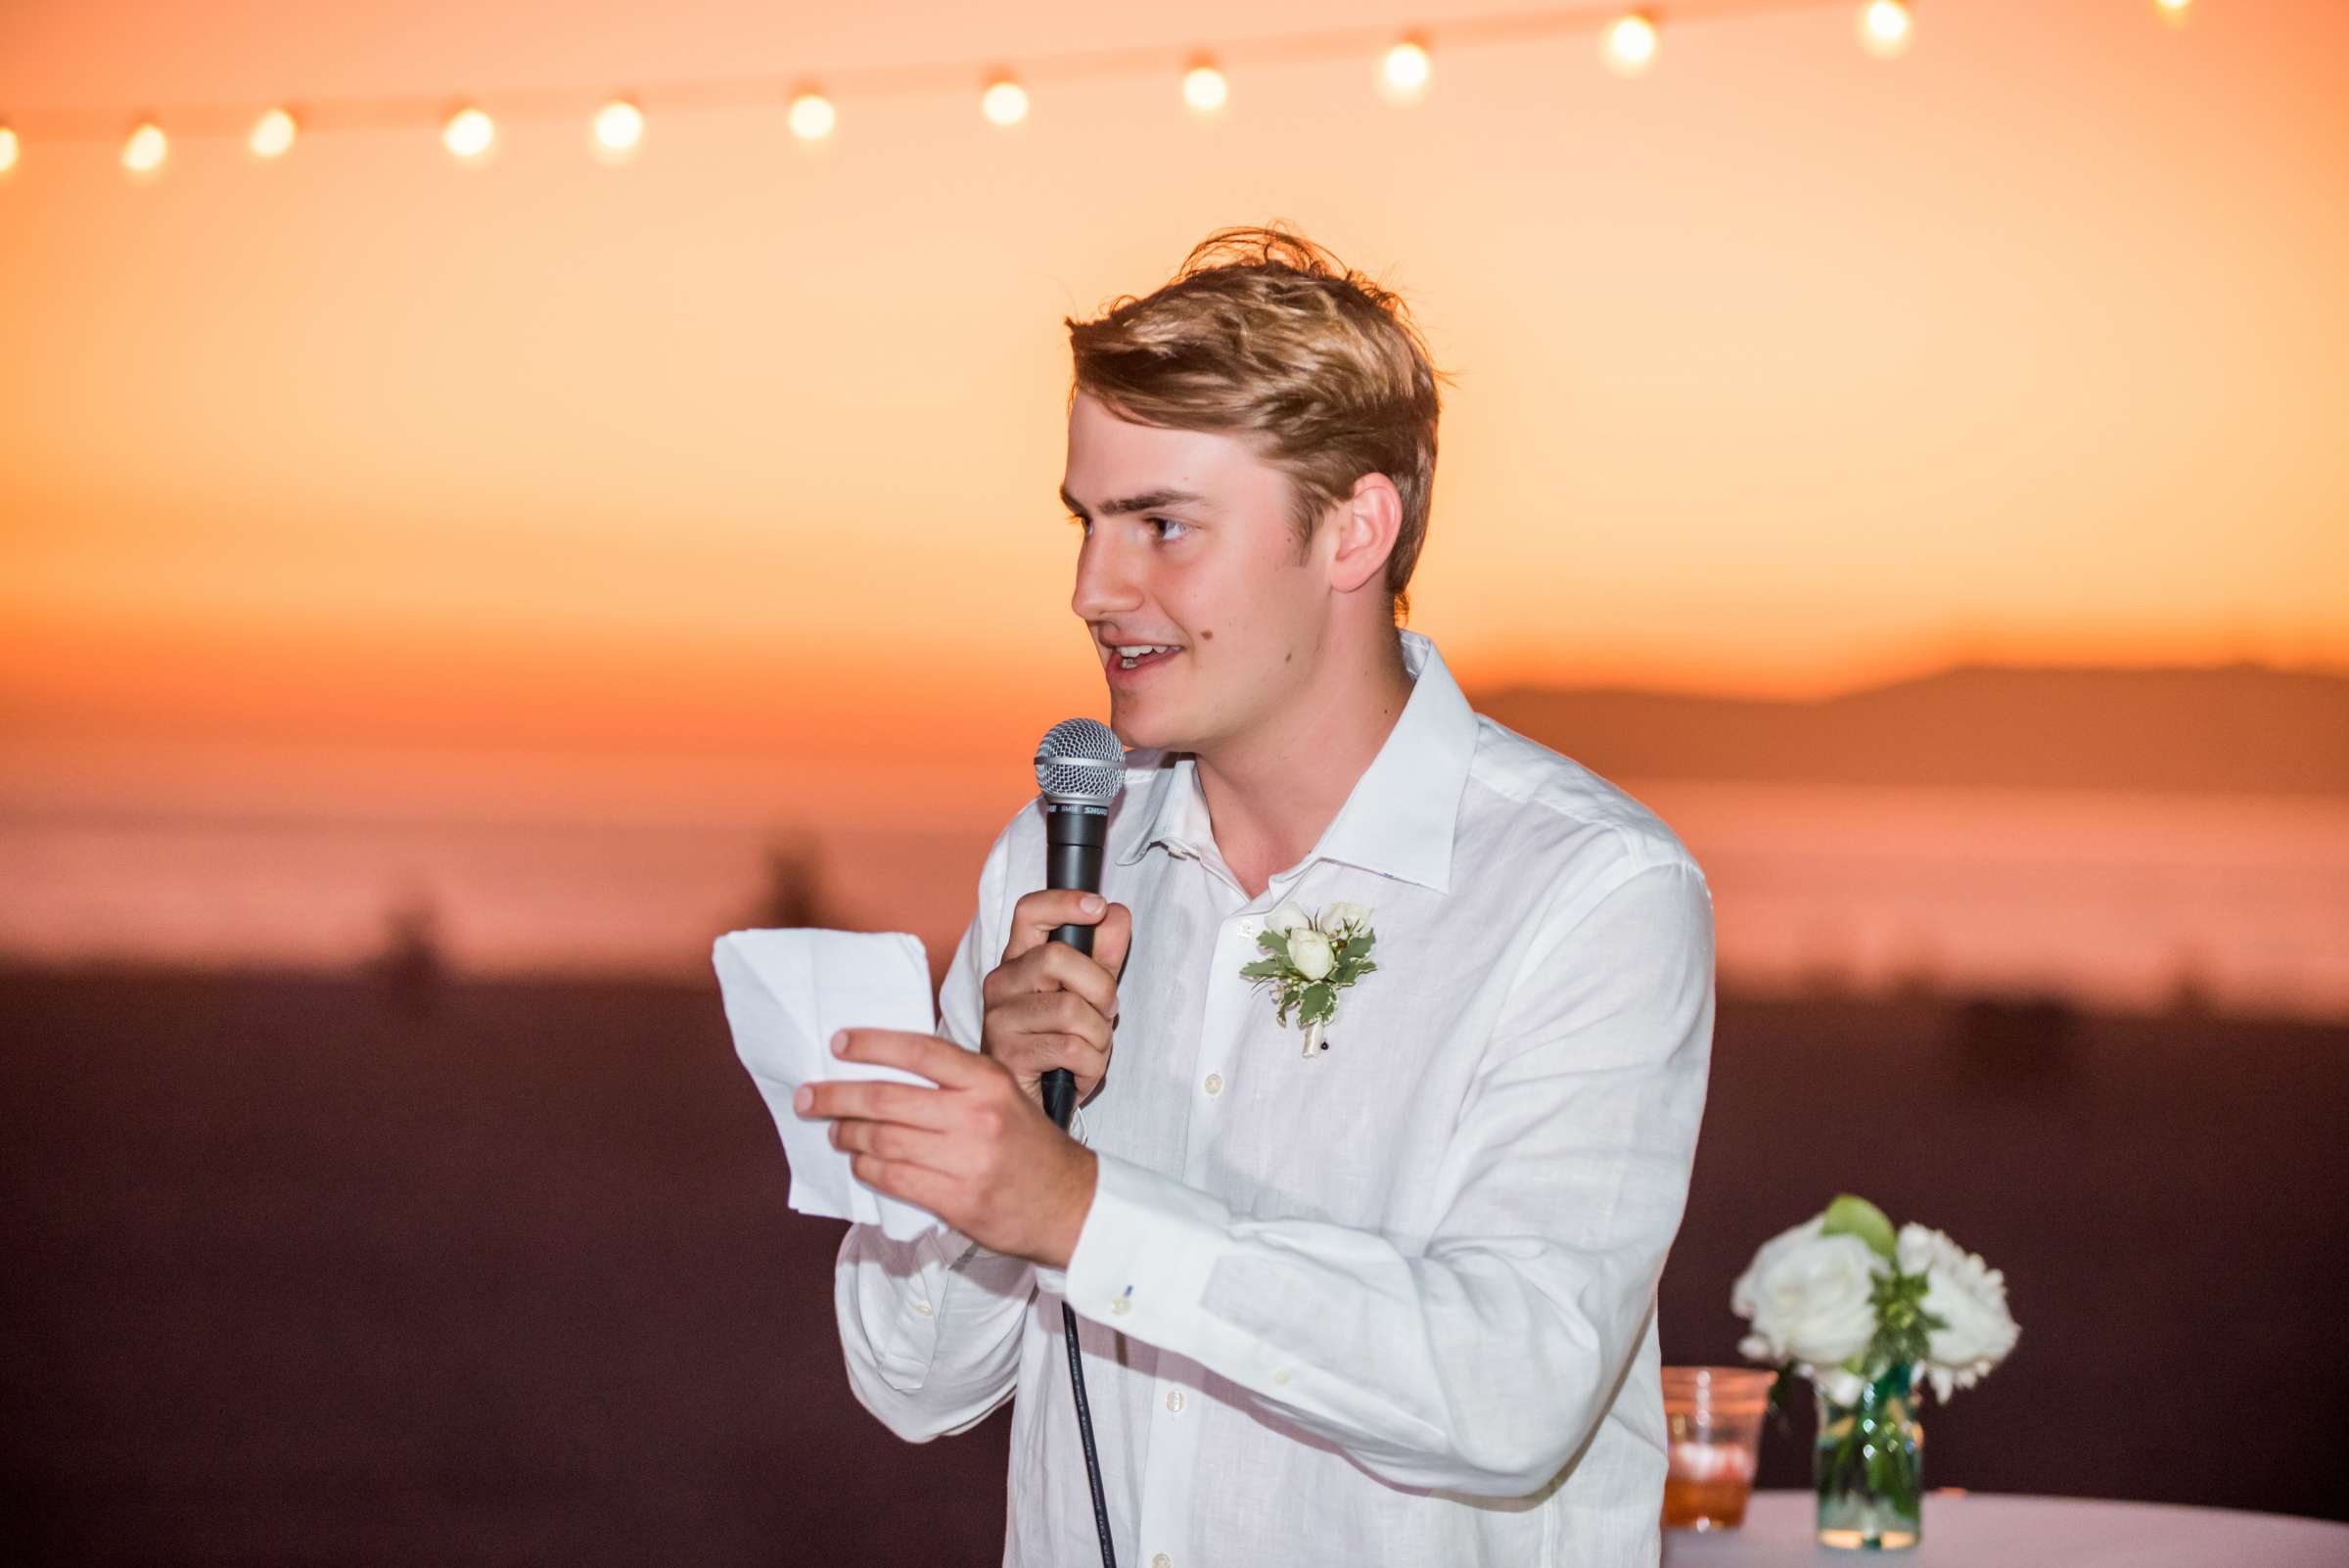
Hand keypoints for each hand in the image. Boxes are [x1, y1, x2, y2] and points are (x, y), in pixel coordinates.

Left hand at [796, 1028, 1097, 1268]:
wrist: (1067, 1202)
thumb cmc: (1027, 1143)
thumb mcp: (1003, 1094)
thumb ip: (955, 1080)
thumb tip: (885, 1069)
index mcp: (987, 1080)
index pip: (918, 1051)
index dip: (871, 1044)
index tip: (837, 1043)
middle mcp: (976, 1115)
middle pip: (887, 1099)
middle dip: (836, 1096)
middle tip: (808, 1096)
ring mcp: (965, 1160)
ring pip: (882, 1140)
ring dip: (846, 1134)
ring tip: (833, 1131)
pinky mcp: (956, 1200)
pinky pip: (893, 1178)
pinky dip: (866, 1168)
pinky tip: (858, 1162)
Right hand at [981, 889, 1131, 1108]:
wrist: (1036, 1104)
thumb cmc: (1058, 1045)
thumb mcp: (1088, 995)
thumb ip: (1103, 954)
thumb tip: (1116, 914)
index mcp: (1019, 961)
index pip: (1030, 912)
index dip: (1064, 902)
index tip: (1098, 907)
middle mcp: (1002, 983)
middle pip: (1058, 958)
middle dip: (1100, 988)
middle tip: (1104, 1013)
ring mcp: (1000, 1019)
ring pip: (1070, 1009)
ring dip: (1099, 1035)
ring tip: (1091, 1048)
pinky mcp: (1009, 1055)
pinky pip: (1072, 1048)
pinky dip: (1092, 1064)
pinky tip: (1081, 1071)